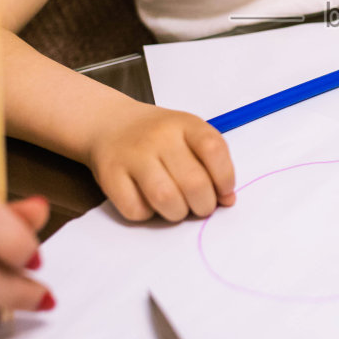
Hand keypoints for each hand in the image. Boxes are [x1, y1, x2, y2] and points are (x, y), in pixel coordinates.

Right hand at [85, 102, 235, 222]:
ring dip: (178, 213)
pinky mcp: (110, 175)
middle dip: (204, 205)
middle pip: (194, 182)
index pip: (214, 150)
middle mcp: (159, 136)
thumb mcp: (190, 135)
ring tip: (177, 208)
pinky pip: (135, 209)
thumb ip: (212, 164)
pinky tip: (149, 204)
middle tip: (200, 206)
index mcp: (185, 124)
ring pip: (165, 198)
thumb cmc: (160, 136)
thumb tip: (228, 200)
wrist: (111, 123)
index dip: (225, 178)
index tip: (223, 191)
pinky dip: (147, 215)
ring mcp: (133, 155)